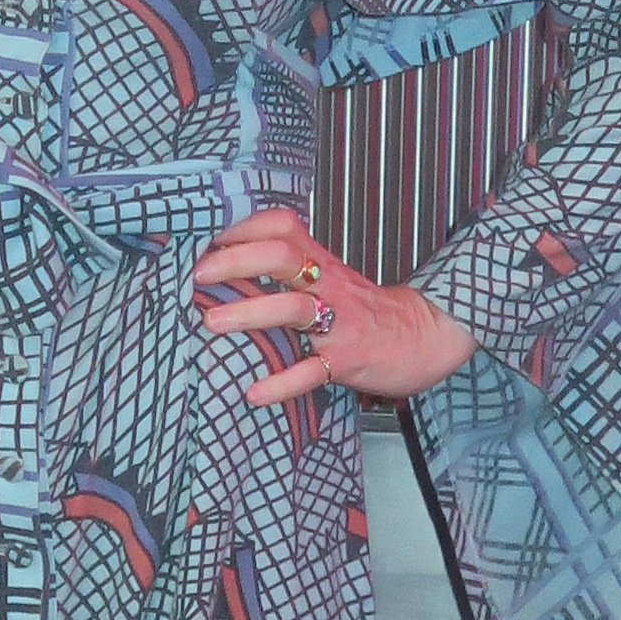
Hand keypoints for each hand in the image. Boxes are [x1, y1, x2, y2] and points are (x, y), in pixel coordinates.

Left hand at [192, 207, 479, 409]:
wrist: (424, 336)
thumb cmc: (364, 310)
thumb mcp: (330, 279)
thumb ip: (290, 270)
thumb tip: (227, 269)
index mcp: (320, 262)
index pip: (280, 225)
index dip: (242, 227)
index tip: (206, 239)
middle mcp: (328, 285)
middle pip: (280, 258)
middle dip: (234, 263)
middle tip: (196, 276)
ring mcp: (338, 322)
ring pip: (292, 308)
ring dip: (248, 314)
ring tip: (210, 322)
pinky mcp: (347, 359)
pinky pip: (311, 371)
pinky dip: (281, 383)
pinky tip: (253, 393)